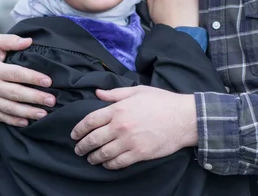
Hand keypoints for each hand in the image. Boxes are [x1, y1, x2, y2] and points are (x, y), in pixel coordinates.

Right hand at [0, 34, 55, 126]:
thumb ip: (10, 41)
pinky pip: (1, 117)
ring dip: (28, 112)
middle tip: (52, 100)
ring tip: (44, 113)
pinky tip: (26, 122)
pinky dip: (13, 121)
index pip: (16, 74)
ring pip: (10, 108)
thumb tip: (28, 41)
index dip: (33, 78)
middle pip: (15, 93)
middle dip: (35, 98)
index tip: (49, 82)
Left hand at [71, 86, 196, 168]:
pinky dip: (108, 165)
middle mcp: (120, 126)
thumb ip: (116, 93)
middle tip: (78, 149)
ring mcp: (129, 142)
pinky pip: (117, 163)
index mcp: (119, 109)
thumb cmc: (162, 101)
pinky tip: (106, 164)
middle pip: (93, 139)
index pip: (90, 120)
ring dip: (93, 158)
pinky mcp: (138, 154)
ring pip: (103, 154)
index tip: (74, 134)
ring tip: (89, 158)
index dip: (79, 129)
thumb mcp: (138, 91)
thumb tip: (98, 93)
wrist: (183, 118)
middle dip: (82, 146)